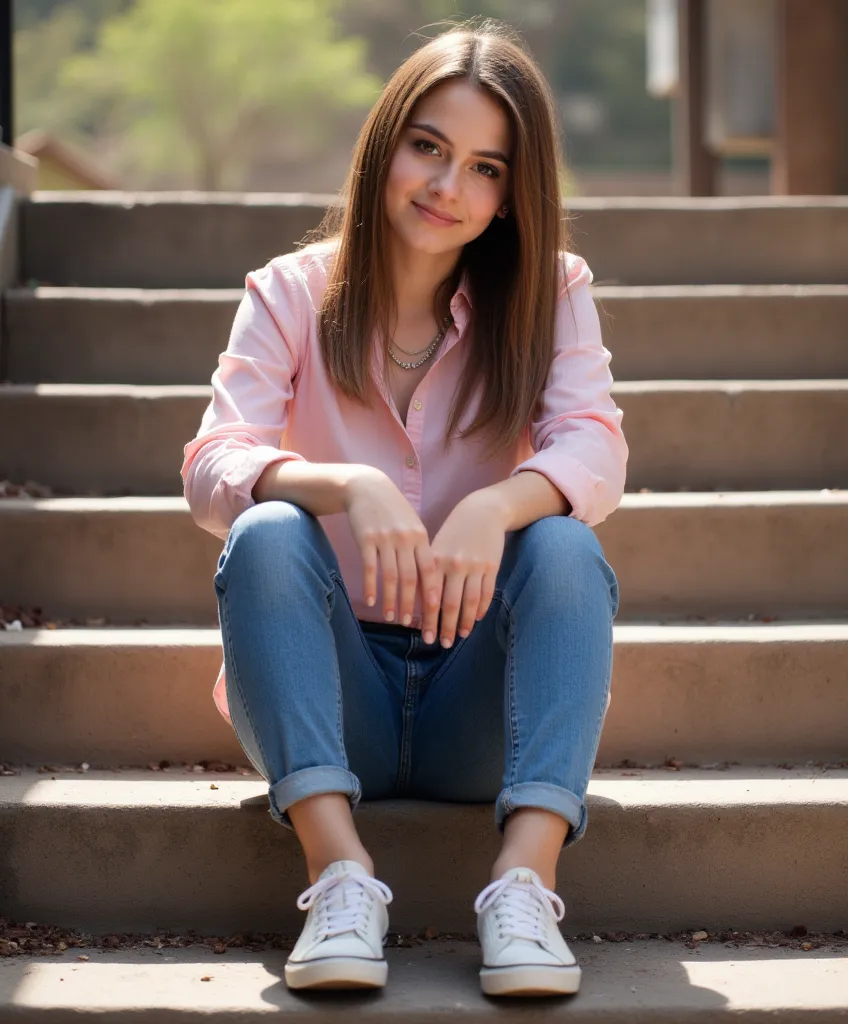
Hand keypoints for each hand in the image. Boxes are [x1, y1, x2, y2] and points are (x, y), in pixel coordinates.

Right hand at [343, 466, 439, 626]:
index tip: (435, 613)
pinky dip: (371, 587)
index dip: (432, 593)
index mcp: (421, 536)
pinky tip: (371, 601)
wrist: (367, 486)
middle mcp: (405, 538)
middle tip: (411, 625)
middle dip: (411, 604)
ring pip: (390, 577)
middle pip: (410, 578)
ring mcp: (385, 538)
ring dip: (391, 600)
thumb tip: (428, 579)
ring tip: (392, 618)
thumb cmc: (393, 509)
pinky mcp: (366, 539)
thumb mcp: (412, 524)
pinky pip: (370, 568)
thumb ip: (420, 549)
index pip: (430, 570)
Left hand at [427, 492, 506, 647]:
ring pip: (469, 602)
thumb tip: (420, 604)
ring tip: (459, 636)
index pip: (430, 597)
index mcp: (437, 560)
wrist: (482, 511)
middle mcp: (455, 565)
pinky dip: (481, 609)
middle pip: (450, 604)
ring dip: (464, 622)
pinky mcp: (492, 566)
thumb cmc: (453, 532)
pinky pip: (486, 593)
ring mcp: (475, 566)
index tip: (424, 636)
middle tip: (441, 644)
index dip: (428, 619)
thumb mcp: (436, 547)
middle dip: (445, 627)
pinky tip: (475, 619)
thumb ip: (429, 573)